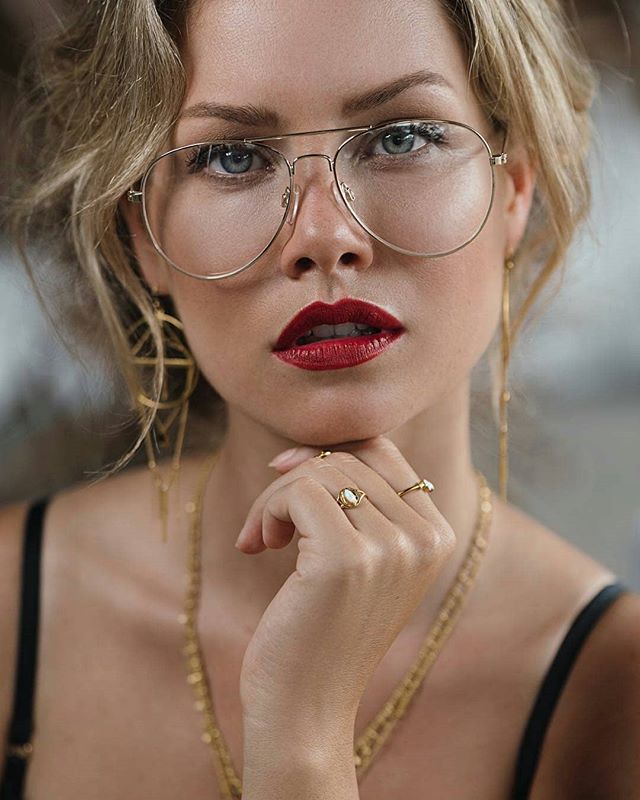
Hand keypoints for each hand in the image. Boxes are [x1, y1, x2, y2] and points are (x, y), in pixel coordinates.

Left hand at [235, 435, 456, 733]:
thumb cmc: (322, 631)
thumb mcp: (357, 559)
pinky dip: (266, 509)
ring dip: (275, 497)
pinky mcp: (347, 557)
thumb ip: (358, 502)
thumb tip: (309, 447)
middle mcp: (425, 538)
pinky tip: (256, 546)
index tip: (287, 474)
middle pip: (347, 458)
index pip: (383, 451)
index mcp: (437, 535)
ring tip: (261, 538)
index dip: (328, 452)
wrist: (305, 710)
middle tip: (266, 525)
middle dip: (293, 480)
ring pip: (320, 471)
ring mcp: (391, 547)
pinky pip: (299, 491)